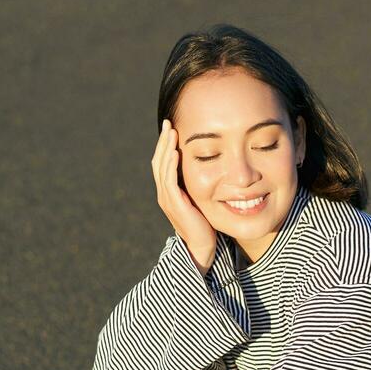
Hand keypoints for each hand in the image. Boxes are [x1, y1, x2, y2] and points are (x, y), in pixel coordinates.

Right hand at [152, 118, 216, 274]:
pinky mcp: (174, 205)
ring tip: (171, 131)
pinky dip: (171, 164)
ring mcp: (167, 199)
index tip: (171, 127)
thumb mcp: (201, 199)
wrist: (202, 247)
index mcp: (169, 191)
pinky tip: (175, 151)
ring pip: (161, 168)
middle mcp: (164, 194)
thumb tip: (211, 166)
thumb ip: (200, 184)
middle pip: (158, 161)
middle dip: (163, 141)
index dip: (165, 144)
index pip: (163, 162)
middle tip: (168, 122)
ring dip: (166, 148)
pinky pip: (169, 180)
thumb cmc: (205, 224)